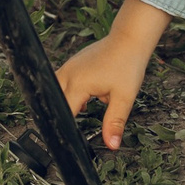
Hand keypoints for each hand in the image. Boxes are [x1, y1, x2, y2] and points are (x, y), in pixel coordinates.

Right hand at [57, 0, 171, 149]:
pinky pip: (63, 81)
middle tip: (70, 126)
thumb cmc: (128, 65)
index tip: (66, 139)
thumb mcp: (124, 97)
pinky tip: (85, 99)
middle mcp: (68, 74)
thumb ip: (115, 122)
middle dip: (61, 114)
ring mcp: (69, 67)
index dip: (64, 127)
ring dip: (66, 101)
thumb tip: (112, 144)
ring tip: (80, 109)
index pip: (64, 112)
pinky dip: (70, 92)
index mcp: (78, 84)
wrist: (129, 39)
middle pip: (54, 101)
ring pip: (56, 90)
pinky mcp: (72, 64)